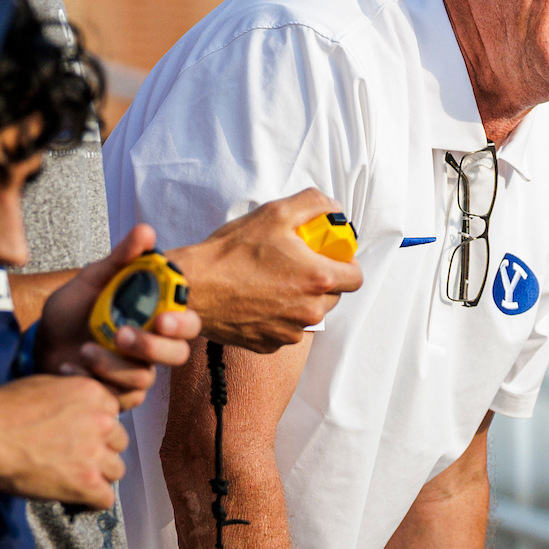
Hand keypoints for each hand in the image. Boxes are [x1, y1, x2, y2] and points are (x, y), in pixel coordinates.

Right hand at [0, 376, 129, 507]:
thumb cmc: (3, 409)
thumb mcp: (44, 386)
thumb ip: (69, 398)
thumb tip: (72, 411)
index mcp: (92, 394)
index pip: (113, 415)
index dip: (97, 428)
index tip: (81, 436)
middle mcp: (102, 421)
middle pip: (118, 442)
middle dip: (100, 450)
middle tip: (76, 458)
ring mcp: (96, 453)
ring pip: (116, 470)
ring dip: (98, 475)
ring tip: (74, 479)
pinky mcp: (87, 482)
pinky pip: (105, 499)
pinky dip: (91, 501)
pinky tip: (75, 498)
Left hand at [35, 224, 200, 407]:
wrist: (41, 343)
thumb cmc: (72, 311)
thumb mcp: (92, 279)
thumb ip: (121, 258)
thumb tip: (146, 231)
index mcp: (153, 316)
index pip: (188, 323)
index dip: (182, 323)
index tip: (162, 318)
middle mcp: (152, 346)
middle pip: (177, 355)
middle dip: (151, 347)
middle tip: (120, 335)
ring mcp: (136, 373)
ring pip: (143, 379)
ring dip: (111, 365)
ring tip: (82, 350)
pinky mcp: (117, 395)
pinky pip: (118, 397)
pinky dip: (91, 381)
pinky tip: (69, 369)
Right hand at [168, 192, 364, 353]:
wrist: (193, 287)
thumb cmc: (231, 253)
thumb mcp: (275, 213)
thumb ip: (313, 204)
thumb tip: (333, 207)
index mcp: (317, 279)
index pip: (355, 277)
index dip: (345, 263)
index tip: (329, 255)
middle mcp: (309, 311)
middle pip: (333, 296)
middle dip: (320, 279)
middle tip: (295, 263)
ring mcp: (289, 332)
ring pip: (308, 314)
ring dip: (298, 298)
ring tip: (271, 280)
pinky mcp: (269, 344)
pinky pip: (285, 329)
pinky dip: (278, 315)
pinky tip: (257, 298)